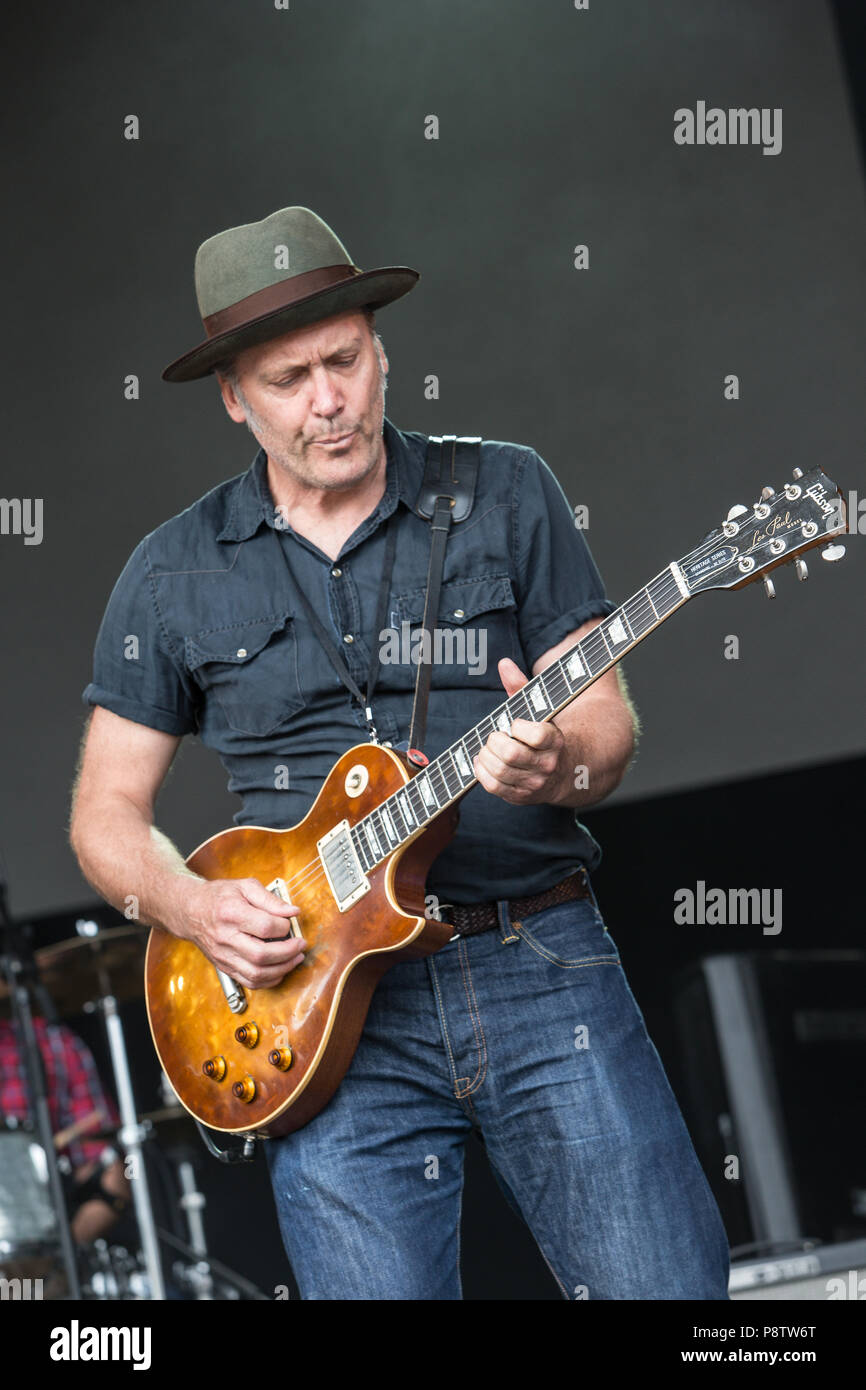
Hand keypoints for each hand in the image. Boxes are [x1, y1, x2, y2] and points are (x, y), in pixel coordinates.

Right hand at [174, 877, 306, 989]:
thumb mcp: (244, 886)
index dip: (283, 926)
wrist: (190, 911)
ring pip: (256, 973)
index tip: (289, 922)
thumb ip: (270, 899)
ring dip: (282, 969)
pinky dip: (269, 980)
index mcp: (230, 913)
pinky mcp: (224, 967)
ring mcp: (223, 956)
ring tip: (295, 958)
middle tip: (300, 944)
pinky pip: (249, 982)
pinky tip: (280, 969)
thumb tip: (293, 912)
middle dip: (288, 952)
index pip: (264, 927)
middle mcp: (225, 938)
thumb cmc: (219, 896)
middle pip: (261, 955)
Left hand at [472, 658, 570, 805]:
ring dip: (486, 756)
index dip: (518, 727)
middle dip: (495, 741)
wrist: (567, 772)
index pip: (536, 735)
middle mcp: (547, 765)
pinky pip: (494, 787)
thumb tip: (504, 664)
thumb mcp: (539, 711)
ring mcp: (535, 784)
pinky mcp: (521, 797)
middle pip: (511, 754)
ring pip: (500, 771)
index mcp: (555, 741)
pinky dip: (482, 772)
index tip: (515, 724)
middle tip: (496, 736)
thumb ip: (521, 687)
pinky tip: (483, 762)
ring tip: (489, 748)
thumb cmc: (545, 736)